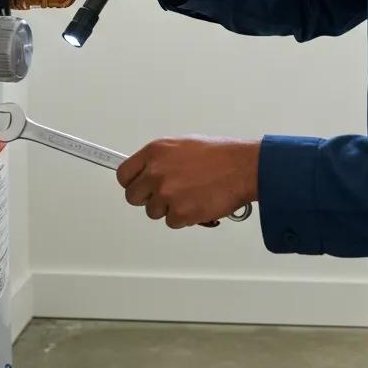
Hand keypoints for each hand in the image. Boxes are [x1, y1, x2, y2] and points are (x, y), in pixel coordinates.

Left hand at [116, 136, 259, 228]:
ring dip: (169, 208)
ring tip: (190, 195)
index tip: (137, 187)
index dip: (131, 183)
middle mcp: (156, 172)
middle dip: (148, 199)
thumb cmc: (220, 155)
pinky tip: (198, 203)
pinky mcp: (179, 212)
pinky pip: (172, 222)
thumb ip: (161, 159)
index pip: (124, 175)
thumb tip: (148, 171)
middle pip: (133, 197)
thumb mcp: (183, 145)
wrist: (243, 167)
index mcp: (155, 152)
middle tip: (165, 196)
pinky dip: (184, 218)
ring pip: (154, 212)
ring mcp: (166, 193)